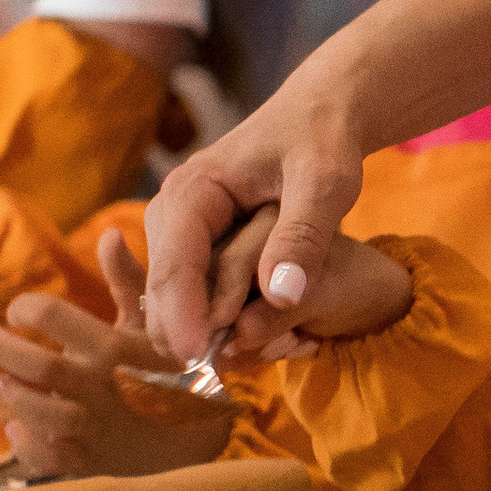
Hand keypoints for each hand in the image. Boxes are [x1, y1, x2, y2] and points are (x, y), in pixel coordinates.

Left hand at [0, 275, 233, 482]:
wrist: (195, 441)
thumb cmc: (166, 374)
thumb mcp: (151, 327)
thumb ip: (128, 281)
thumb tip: (110, 233)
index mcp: (120, 348)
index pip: (56, 316)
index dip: (28, 307)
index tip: (20, 310)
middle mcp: (109, 388)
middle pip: (43, 366)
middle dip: (4, 346)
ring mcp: (99, 429)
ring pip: (44, 415)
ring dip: (15, 396)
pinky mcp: (89, 463)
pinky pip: (49, 459)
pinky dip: (25, 444)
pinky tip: (16, 427)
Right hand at [140, 0, 490, 355]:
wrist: (321, 116)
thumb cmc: (324, 142)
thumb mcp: (325, 183)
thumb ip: (303, 235)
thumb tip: (280, 295)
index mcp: (194, 190)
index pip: (175, 262)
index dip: (181, 313)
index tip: (193, 357)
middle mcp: (174, 210)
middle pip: (165, 286)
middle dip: (185, 331)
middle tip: (220, 374)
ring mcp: (181, 230)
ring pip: (176, 296)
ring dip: (202, 331)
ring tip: (244, 362)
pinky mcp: (198, 245)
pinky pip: (196, 292)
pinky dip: (216, 319)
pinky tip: (253, 345)